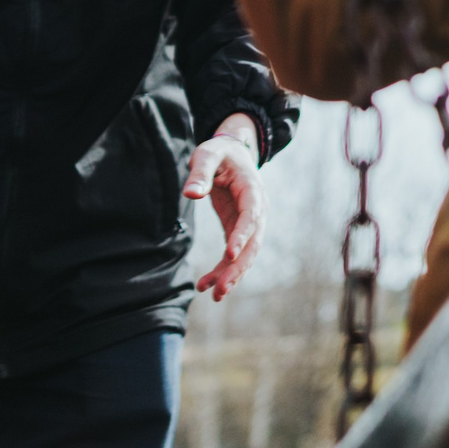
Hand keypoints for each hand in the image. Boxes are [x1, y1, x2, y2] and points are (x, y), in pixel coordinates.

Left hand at [185, 112, 264, 300]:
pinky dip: (223, 270)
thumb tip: (191, 193)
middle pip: (253, 242)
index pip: (251, 215)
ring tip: (214, 295)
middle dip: (238, 267)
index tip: (230, 255)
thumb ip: (200, 172)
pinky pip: (234, 254)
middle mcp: (257, 209)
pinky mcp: (238, 230)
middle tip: (221, 289)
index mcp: (252, 189)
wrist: (232, 152)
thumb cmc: (219, 152)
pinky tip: (205, 285)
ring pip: (246, 254)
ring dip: (232, 275)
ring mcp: (250, 222)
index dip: (242, 235)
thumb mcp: (207, 155)